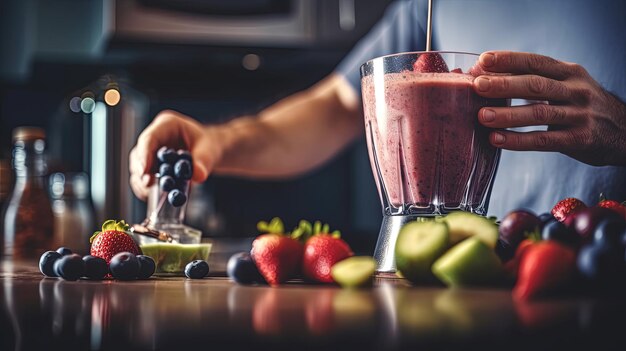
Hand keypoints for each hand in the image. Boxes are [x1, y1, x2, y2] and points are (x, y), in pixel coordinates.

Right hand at [129, 110, 220, 199]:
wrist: (210, 152)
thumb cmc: (209, 144)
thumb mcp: (210, 150)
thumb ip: (204, 161)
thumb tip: (198, 175)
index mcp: (167, 125)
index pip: (149, 139)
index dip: (144, 156)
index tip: (144, 172)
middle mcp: (155, 138)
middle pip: (139, 155)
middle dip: (141, 173)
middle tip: (148, 186)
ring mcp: (152, 153)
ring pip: (138, 169)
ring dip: (144, 184)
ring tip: (157, 194)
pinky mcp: (153, 168)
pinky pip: (145, 180)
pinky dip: (150, 190)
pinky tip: (160, 196)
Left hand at [473, 51, 625, 165]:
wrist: (623, 131)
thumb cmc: (579, 106)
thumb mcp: (565, 85)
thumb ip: (533, 80)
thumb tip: (485, 76)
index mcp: (569, 73)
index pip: (536, 62)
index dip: (509, 60)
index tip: (483, 60)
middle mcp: (576, 90)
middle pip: (536, 85)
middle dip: (504, 85)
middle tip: (477, 86)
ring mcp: (579, 115)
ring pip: (539, 113)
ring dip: (507, 114)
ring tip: (481, 116)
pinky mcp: (579, 139)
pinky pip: (543, 140)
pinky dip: (517, 141)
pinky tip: (496, 139)